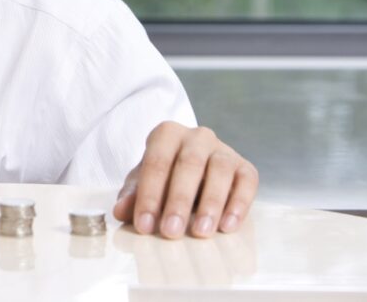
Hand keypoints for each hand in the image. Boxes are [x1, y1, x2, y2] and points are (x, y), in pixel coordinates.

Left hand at [112, 121, 257, 238]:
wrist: (195, 169)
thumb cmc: (165, 176)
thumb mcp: (144, 183)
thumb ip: (132, 195)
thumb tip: (120, 211)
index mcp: (167, 134)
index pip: (156, 162)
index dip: (149, 195)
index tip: (144, 225)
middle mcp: (197, 136)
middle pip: (189, 165)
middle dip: (178, 200)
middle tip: (170, 231)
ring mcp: (224, 150)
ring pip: (220, 171)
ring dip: (210, 203)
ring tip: (200, 231)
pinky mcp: (245, 167)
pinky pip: (246, 182)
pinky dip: (239, 204)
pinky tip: (227, 226)